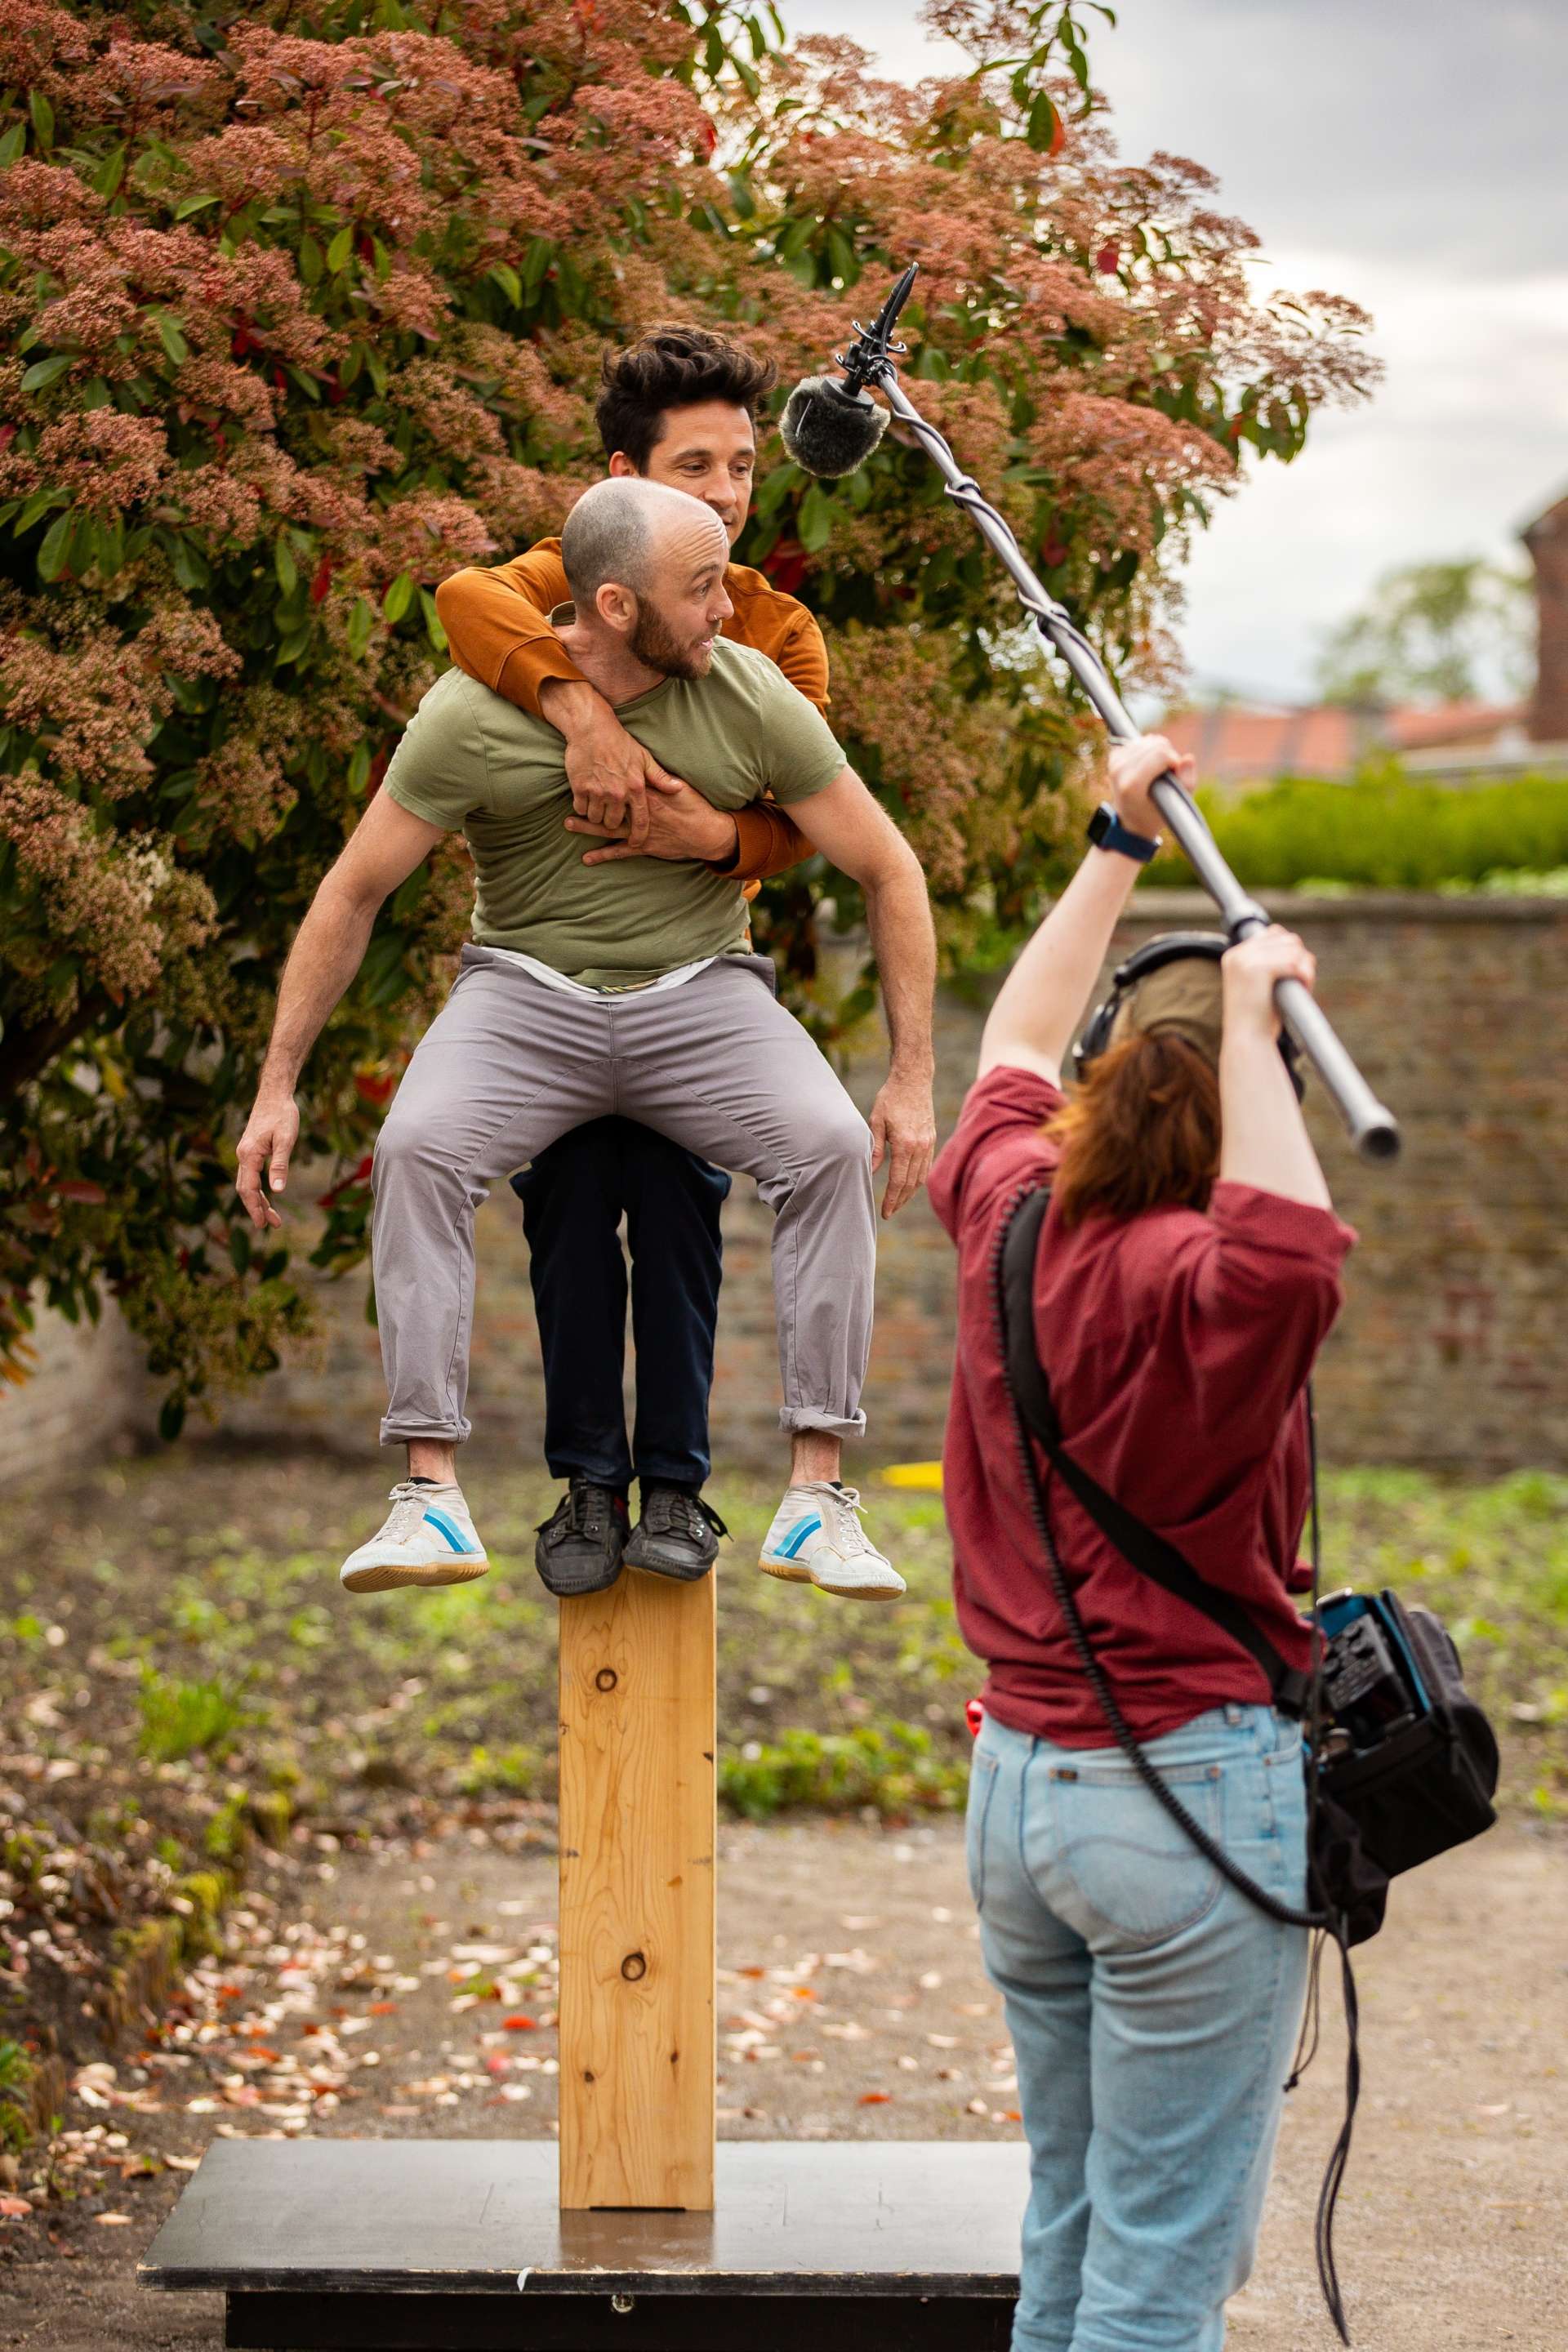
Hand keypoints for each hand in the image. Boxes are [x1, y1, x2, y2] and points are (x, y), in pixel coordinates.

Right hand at [235, 1092, 299, 1229]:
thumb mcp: (286, 1140)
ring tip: (272, 1216)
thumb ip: (280, 1165)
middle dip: (256, 1208)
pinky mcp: (250, 1150)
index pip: (248, 1188)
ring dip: (257, 1200)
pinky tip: (266, 1195)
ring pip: (246, 1183)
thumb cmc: (282, 1115)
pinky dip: (257, 1188)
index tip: (262, 1224)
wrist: (274, 1095)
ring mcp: (245, 1152)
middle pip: (245, 1189)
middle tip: (271, 1224)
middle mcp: (243, 1155)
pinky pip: (250, 1175)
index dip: (255, 1208)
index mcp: (249, 1155)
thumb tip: (277, 1190)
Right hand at [550, 689, 669, 851]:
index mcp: (635, 788)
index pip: (640, 821)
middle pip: (614, 824)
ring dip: (596, 815)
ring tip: (597, 806)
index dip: (638, 836)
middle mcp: (617, 793)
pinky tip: (585, 798)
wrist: (592, 728)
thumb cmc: (620, 742)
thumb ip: (659, 777)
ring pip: (595, 818)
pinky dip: (581, 806)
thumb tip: (678, 788)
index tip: (636, 844)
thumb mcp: (644, 758)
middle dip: (612, 823)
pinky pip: (580, 808)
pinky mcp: (580, 788)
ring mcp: (597, 791)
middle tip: (610, 816)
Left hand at [565, 772, 738, 865]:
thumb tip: (648, 767)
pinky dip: (603, 855)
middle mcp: (638, 812)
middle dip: (587, 802)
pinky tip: (587, 858)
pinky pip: (619, 852)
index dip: (604, 779)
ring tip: (568, 824)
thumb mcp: (680, 787)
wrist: (705, 833)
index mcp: (646, 795)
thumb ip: (662, 778)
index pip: (621, 786)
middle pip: (607, 806)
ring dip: (587, 827)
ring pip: (608, 828)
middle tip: (566, 797)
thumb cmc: (695, 808)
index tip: (586, 769)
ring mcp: (638, 831)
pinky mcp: (642, 847)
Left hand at [869, 1068, 936, 1219]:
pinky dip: (918, 1179)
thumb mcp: (876, 1122)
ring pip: (921, 1176)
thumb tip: (870, 1172)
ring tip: (898, 1202)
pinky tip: (910, 1184)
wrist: (913, 1080)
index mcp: (905, 1144)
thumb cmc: (890, 1098)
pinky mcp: (931, 1139)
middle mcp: (920, 1146)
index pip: (898, 1180)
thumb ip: (875, 1149)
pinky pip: (926, 1165)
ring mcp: (928, 1143)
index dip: (891, 1199)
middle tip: (889, 1213)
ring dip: (910, 1192)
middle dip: (900, 1200)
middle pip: (911, 1183)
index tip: (885, 1212)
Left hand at [1104, 733, 1194, 841]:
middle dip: (1168, 755)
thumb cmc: (1155, 814)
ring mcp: (1115, 762)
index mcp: (1131, 785)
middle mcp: (1119, 771)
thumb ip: (1187, 782)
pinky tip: (1148, 766)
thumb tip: (1188, 758)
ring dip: (1159, 752)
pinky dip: (1149, 750)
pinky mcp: (1114, 756)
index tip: (1174, 775)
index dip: (1174, 761)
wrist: (1130, 821)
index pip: (1161, 754)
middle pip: (1156, 743)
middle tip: (1167, 774)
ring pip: (1149, 740)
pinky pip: (1141, 741)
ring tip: (1157, 771)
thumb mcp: (1176, 805)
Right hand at [1221, 925, 1315, 1040]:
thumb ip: (1272, 965)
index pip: (1274, 933)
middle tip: (1303, 980)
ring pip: (1293, 948)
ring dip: (1306, 966)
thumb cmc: (1258, 1019)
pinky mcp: (1257, 969)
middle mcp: (1238, 954)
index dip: (1292, 951)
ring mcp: (1245, 960)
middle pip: (1286, 939)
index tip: (1295, 972)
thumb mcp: (1259, 987)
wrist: (1247, 1041)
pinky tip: (1305, 986)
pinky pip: (1293, 961)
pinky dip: (1304, 974)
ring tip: (1304, 985)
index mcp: (1235, 956)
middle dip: (1301, 958)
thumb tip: (1301, 951)